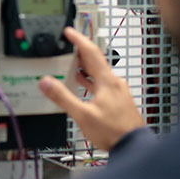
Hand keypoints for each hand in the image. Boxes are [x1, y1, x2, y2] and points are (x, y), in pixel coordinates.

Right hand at [38, 27, 144, 150]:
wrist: (133, 146)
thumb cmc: (113, 131)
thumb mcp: (83, 114)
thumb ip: (63, 97)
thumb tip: (46, 83)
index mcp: (107, 81)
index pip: (91, 52)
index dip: (79, 40)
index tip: (69, 32)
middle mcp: (115, 83)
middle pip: (96, 61)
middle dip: (80, 52)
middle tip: (68, 47)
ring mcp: (118, 92)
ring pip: (100, 73)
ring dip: (86, 67)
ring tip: (73, 65)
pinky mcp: (119, 101)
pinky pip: (103, 84)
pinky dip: (92, 81)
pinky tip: (85, 86)